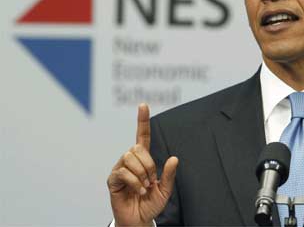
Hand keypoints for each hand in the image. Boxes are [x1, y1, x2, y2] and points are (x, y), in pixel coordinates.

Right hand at [107, 104, 178, 226]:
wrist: (138, 220)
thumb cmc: (150, 204)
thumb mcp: (165, 190)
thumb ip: (169, 175)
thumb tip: (174, 158)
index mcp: (143, 159)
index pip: (142, 135)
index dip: (142, 120)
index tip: (143, 105)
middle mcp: (130, 160)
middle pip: (137, 147)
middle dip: (148, 164)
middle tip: (151, 180)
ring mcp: (120, 168)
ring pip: (130, 157)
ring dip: (141, 173)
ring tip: (144, 187)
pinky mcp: (113, 179)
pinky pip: (123, 172)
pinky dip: (134, 181)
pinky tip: (138, 190)